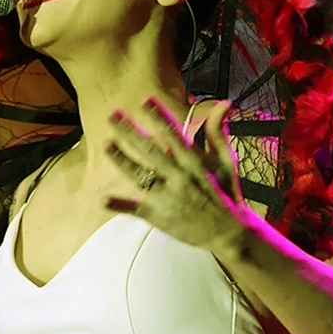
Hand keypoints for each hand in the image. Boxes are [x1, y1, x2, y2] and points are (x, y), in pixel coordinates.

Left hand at [104, 98, 250, 252]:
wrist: (228, 233)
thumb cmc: (225, 192)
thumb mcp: (225, 161)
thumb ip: (217, 132)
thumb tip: (224, 102)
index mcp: (193, 162)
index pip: (173, 134)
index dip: (159, 116)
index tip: (144, 100)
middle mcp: (178, 176)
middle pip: (149, 150)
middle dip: (129, 131)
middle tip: (112, 114)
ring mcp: (166, 197)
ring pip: (139, 175)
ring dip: (121, 159)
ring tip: (106, 144)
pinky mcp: (158, 216)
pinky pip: (135, 209)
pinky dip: (120, 205)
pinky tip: (103, 199)